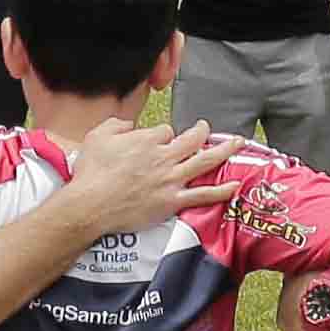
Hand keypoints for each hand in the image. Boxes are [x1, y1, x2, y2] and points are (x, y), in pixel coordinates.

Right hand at [50, 114, 219, 237]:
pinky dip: (221, 190)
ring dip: (224, 150)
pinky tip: (234, 185)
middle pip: (192, 139)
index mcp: (146, 140)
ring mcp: (171, 180)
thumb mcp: (97, 136)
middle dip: (201, 131)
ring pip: (205, 161)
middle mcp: (163, 157)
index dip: (164, 134)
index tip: (159, 140)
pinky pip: (203, 195)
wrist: (91, 205)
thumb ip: (117, 125)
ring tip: (238, 143)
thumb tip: (130, 125)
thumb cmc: (91, 173)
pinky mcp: (172, 202)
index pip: (166, 131)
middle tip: (205, 128)